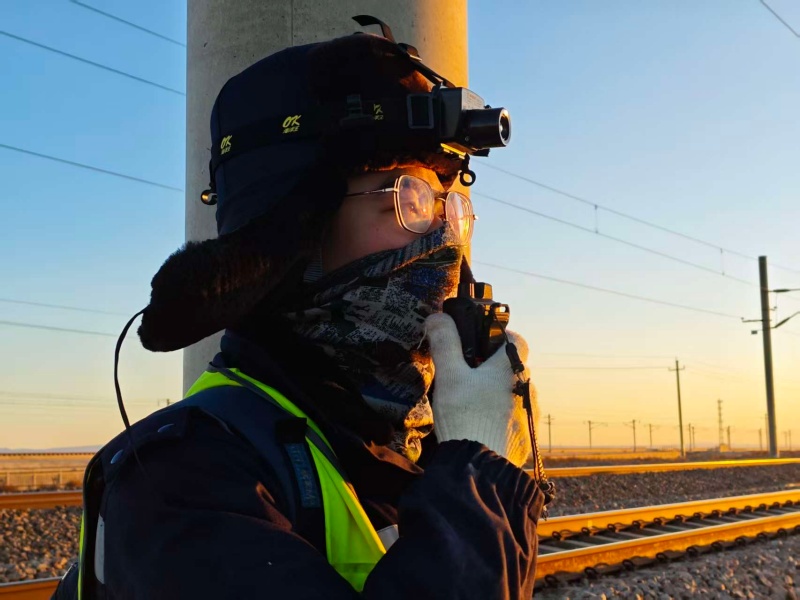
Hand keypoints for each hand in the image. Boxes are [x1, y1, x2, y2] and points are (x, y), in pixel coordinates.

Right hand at [424, 313, 538, 467]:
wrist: (479, 466)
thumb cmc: (465, 415)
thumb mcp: (449, 375)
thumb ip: (445, 343)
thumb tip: (438, 317)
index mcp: (511, 367)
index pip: (515, 339)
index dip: (498, 337)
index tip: (479, 343)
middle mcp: (526, 387)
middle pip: (511, 368)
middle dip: (491, 369)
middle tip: (465, 377)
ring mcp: (529, 413)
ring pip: (513, 394)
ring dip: (497, 395)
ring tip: (470, 405)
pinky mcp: (526, 436)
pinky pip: (513, 419)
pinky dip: (499, 418)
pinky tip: (479, 426)